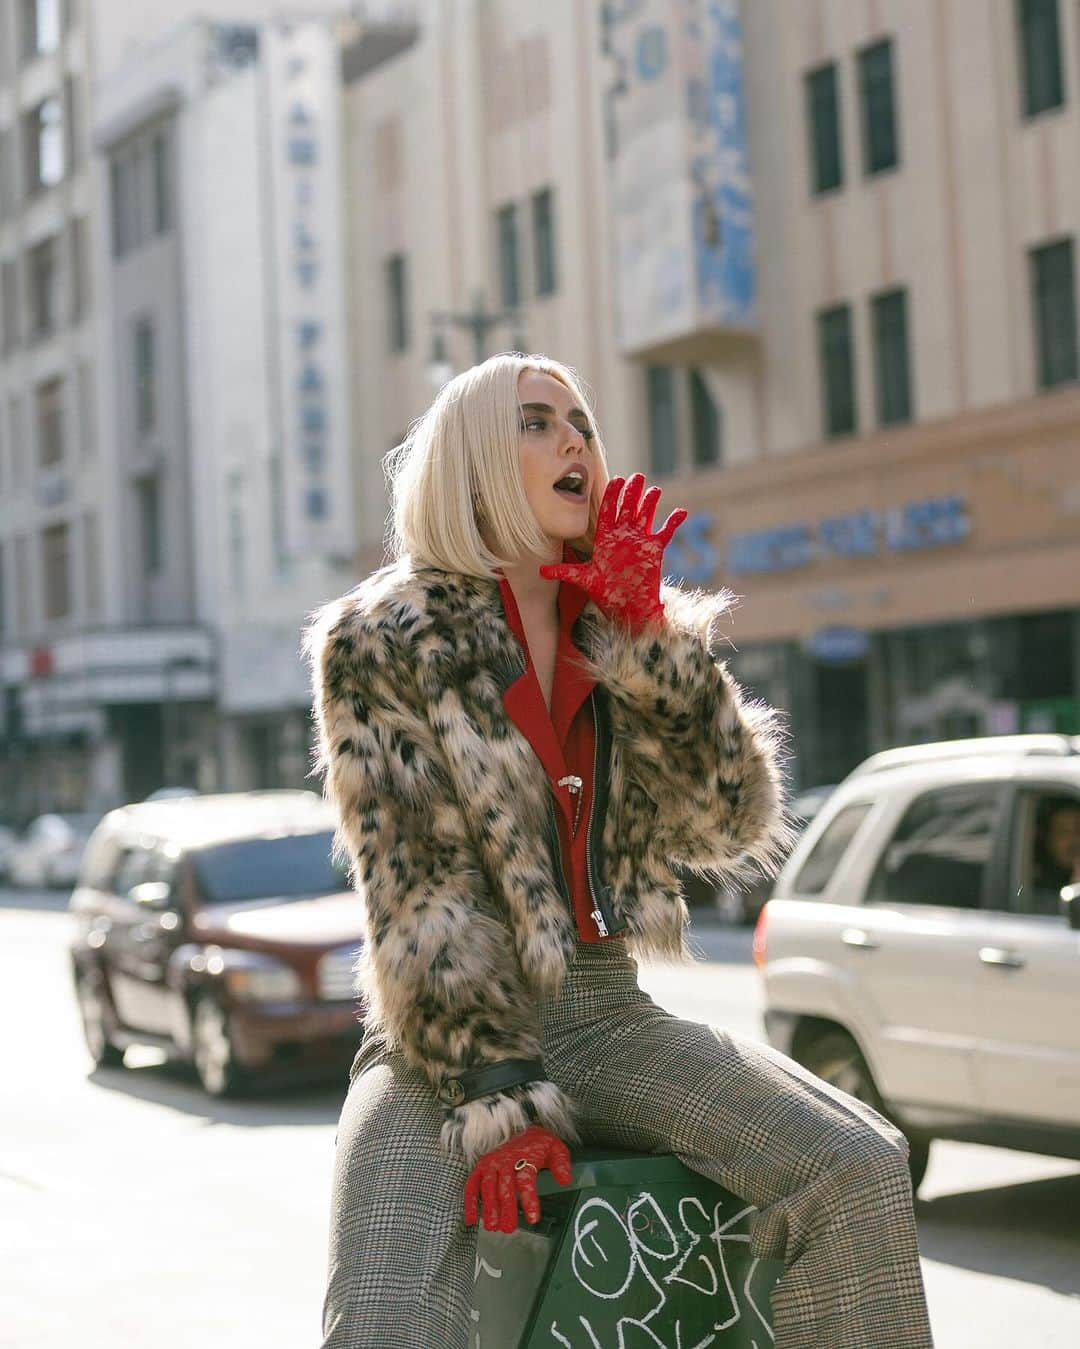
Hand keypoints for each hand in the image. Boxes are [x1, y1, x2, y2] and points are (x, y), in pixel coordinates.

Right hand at [463, 1124, 572, 1232]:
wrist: (524, 1129)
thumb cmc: (539, 1144)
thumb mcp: (556, 1149)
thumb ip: (561, 1165)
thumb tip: (565, 1180)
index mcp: (524, 1156)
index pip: (526, 1178)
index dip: (529, 1199)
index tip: (533, 1218)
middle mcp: (505, 1160)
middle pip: (505, 1186)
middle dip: (506, 1208)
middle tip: (508, 1228)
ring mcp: (491, 1163)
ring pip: (488, 1186)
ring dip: (488, 1207)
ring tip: (492, 1226)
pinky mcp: (481, 1166)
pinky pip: (472, 1184)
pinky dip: (470, 1201)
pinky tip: (472, 1218)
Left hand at [539, 473, 686, 634]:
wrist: (626, 608)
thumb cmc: (605, 593)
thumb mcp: (584, 580)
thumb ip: (565, 571)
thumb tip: (540, 571)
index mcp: (606, 538)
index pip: (607, 511)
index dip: (612, 495)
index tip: (616, 480)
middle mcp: (623, 535)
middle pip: (628, 507)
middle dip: (632, 492)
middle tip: (637, 476)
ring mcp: (640, 541)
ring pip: (646, 515)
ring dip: (650, 502)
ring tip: (655, 489)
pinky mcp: (654, 550)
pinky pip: (666, 532)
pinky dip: (674, 522)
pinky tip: (681, 512)